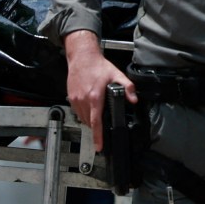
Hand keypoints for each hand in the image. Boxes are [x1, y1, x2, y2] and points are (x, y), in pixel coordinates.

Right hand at [65, 30, 133, 149]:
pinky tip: (89, 107)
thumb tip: (133, 100)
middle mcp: (83, 100)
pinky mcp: (71, 97)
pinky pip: (77, 111)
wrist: (82, 57)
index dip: (98, 136)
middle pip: (89, 122)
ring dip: (89, 120)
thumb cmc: (97, 65)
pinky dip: (83, 113)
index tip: (99, 146)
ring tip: (96, 115)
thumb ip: (127, 88)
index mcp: (95, 97)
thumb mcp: (116, 75)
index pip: (96, 122)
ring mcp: (75, 99)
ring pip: (82, 118)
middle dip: (96, 127)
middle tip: (102, 127)